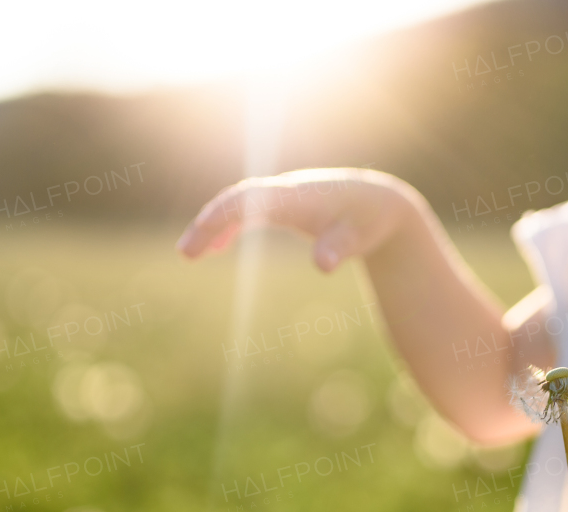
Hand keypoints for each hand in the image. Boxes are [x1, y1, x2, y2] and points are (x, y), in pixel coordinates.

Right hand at [175, 168, 419, 269]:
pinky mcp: (284, 204)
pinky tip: (216, 247)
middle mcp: (285, 190)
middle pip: (236, 200)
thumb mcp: (358, 238)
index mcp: (298, 196)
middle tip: (186, 254)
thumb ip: (339, 250)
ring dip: (213, 225)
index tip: (202, 238)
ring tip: (191, 253)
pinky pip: (248, 210)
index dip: (223, 216)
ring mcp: (282, 195)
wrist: (381, 201)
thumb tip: (322, 265)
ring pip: (238, 204)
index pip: (250, 200)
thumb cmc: (369, 220)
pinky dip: (229, 225)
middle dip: (209, 223)